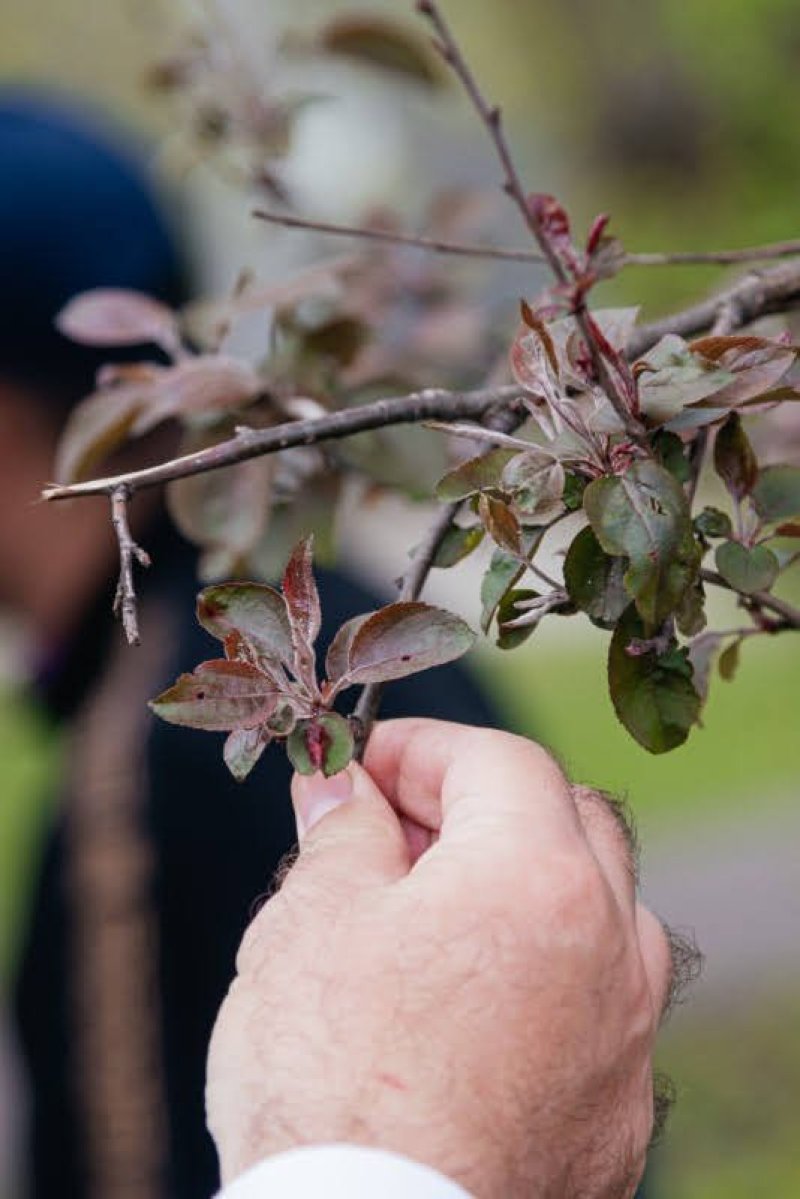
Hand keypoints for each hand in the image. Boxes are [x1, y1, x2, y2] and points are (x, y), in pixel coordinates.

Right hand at [207, 719, 675, 1198]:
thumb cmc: (329, 1084)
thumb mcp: (310, 923)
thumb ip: (340, 832)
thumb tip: (339, 787)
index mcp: (537, 878)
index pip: (498, 762)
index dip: (422, 749)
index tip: (362, 766)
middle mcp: (607, 949)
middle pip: (566, 821)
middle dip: (480, 805)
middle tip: (395, 829)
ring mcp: (624, 1039)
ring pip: (598, 914)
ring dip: (525, 886)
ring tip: (435, 914)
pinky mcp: (617, 1116)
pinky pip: (597, 1007)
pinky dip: (543, 976)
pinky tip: (470, 1007)